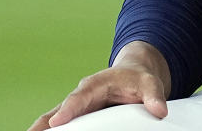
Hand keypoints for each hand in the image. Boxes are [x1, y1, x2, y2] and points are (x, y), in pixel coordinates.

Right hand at [26, 41, 171, 129]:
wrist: (134, 75)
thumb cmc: (139, 79)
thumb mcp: (150, 82)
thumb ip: (154, 95)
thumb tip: (159, 111)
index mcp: (95, 84)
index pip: (80, 96)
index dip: (68, 108)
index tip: (57, 121)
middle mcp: (80, 96)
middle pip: (58, 110)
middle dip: (44, 123)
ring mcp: (76, 109)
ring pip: (53, 120)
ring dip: (42, 130)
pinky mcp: (78, 118)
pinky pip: (62, 127)